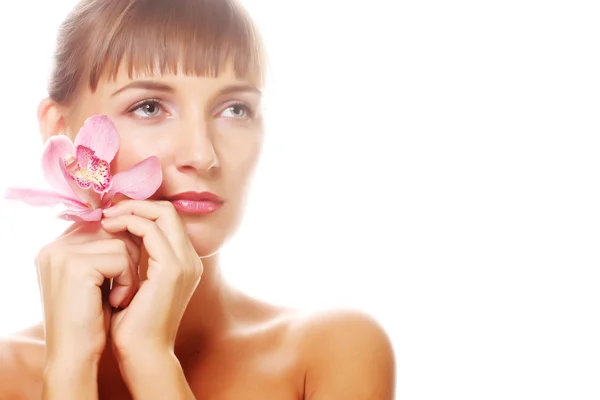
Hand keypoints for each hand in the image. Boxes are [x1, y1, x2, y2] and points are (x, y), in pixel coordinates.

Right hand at [36, 221, 139, 364]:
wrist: (74, 356)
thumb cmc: (91, 321)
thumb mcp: (96, 279)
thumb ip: (104, 250)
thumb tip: (136, 223)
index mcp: (57, 247)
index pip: (103, 224)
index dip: (123, 245)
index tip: (128, 270)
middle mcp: (55, 245)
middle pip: (114, 229)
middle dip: (129, 257)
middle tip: (123, 287)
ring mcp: (62, 253)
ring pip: (122, 243)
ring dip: (131, 271)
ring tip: (119, 297)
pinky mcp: (75, 264)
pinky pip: (121, 258)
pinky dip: (128, 280)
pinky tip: (117, 301)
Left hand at [101, 200, 202, 361]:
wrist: (141, 353)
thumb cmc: (133, 324)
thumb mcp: (135, 283)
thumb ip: (135, 258)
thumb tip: (115, 233)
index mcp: (184, 262)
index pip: (167, 220)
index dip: (141, 211)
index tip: (113, 214)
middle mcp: (190, 259)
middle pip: (168, 211)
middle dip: (136, 204)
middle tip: (108, 210)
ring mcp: (185, 263)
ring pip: (163, 214)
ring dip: (131, 210)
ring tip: (106, 218)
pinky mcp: (173, 268)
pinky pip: (152, 230)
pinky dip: (130, 223)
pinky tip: (110, 229)